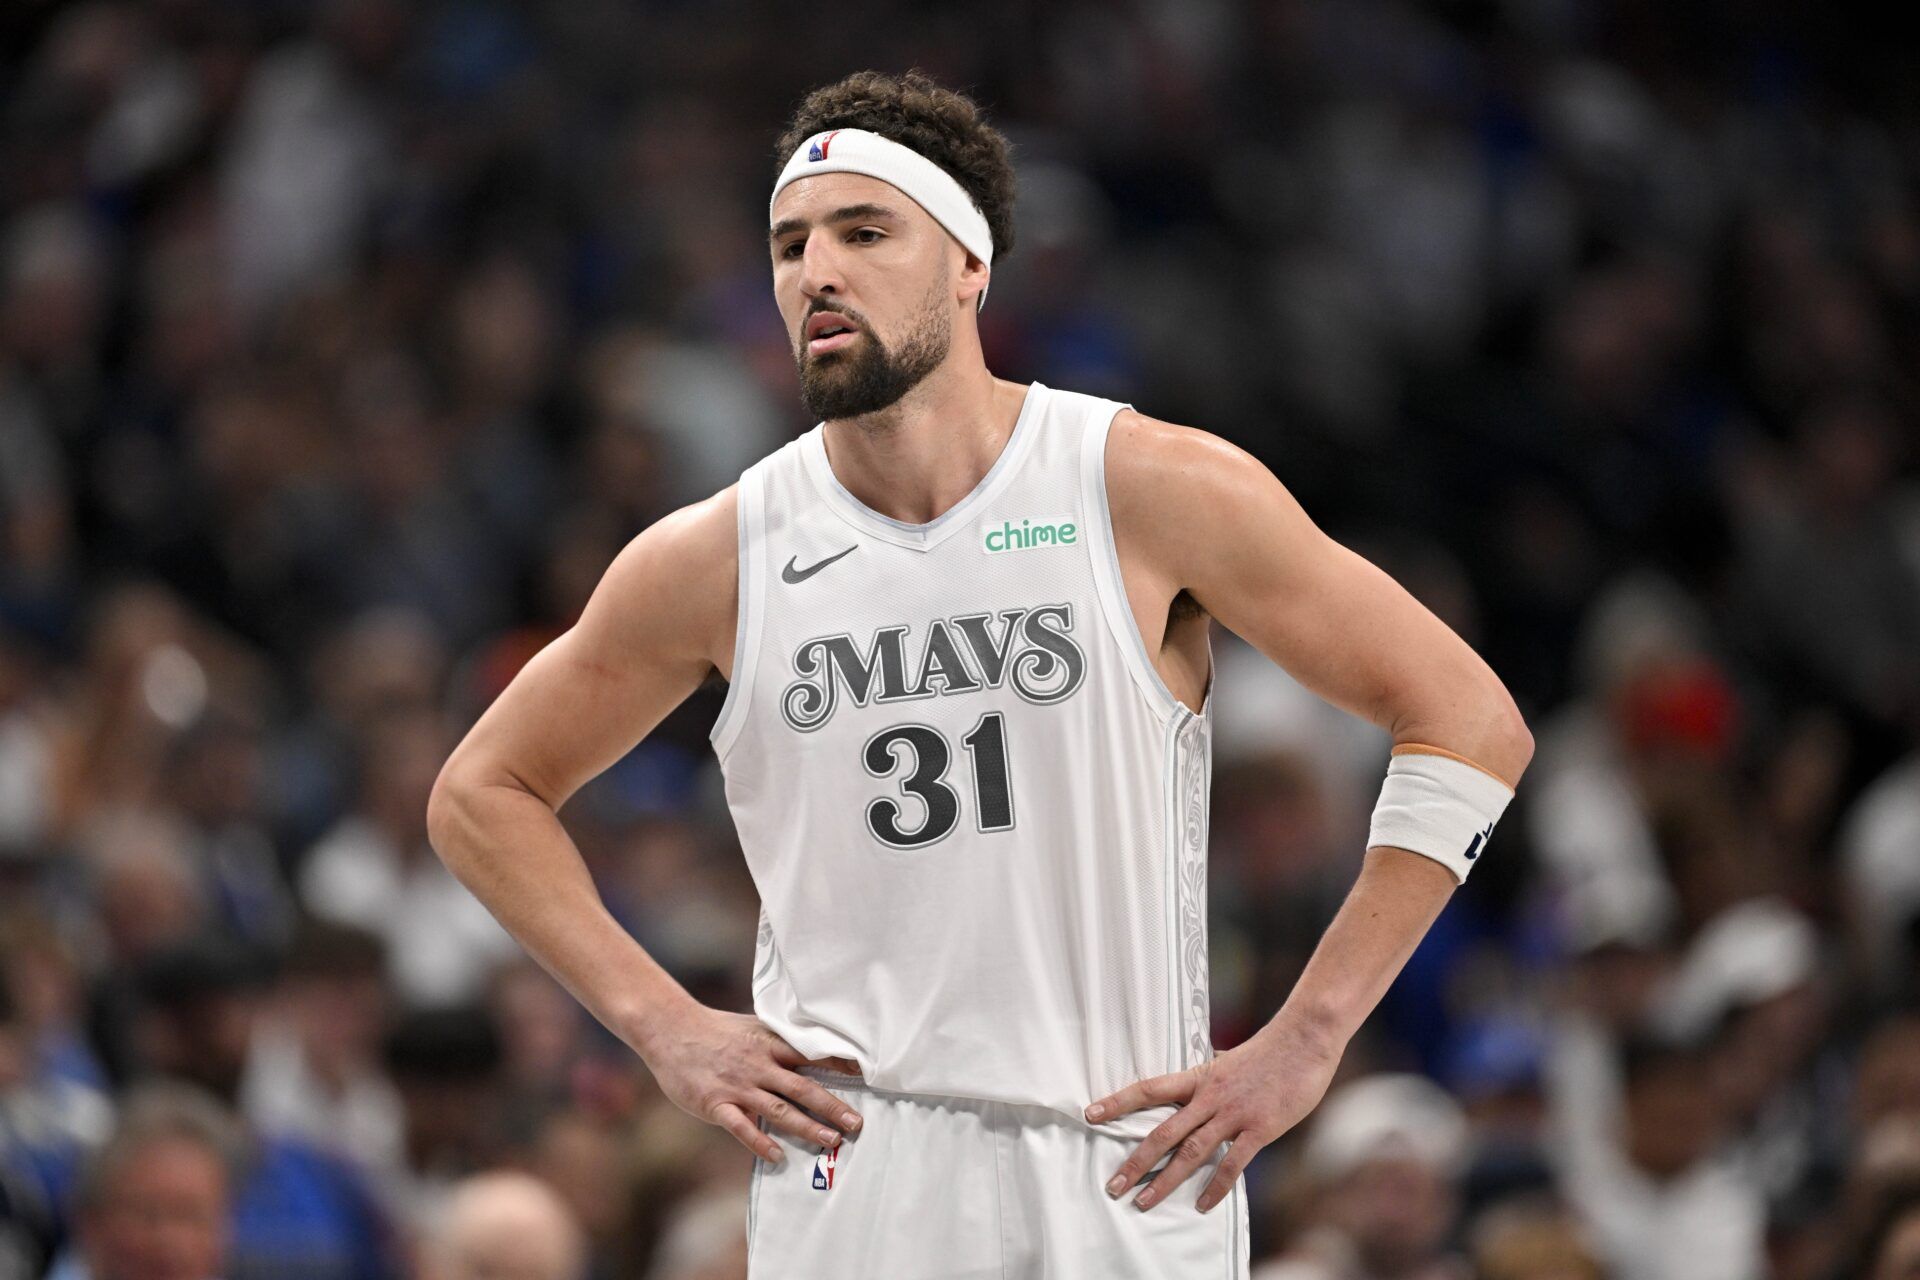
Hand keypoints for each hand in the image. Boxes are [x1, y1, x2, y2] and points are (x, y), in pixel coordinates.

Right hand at [639, 1003, 864, 1163]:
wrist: (671, 1029)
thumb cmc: (715, 1029)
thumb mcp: (752, 1026)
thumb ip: (778, 1041)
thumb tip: (810, 1048)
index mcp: (770, 1045)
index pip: (812, 1056)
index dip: (840, 1068)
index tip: (866, 1079)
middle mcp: (759, 1066)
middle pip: (804, 1088)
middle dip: (833, 1107)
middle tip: (857, 1124)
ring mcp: (738, 1087)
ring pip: (779, 1110)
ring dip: (807, 1127)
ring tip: (831, 1140)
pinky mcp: (716, 1104)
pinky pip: (742, 1127)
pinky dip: (761, 1143)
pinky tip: (778, 1156)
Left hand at [1083, 1016, 1342, 1212]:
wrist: (1304, 1039)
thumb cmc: (1269, 1049)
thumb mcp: (1229, 1059)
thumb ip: (1210, 1073)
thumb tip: (1198, 1074)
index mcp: (1199, 1076)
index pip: (1149, 1089)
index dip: (1118, 1101)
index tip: (1090, 1114)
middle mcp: (1209, 1096)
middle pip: (1163, 1131)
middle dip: (1135, 1161)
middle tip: (1113, 1185)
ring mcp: (1233, 1114)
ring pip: (1191, 1152)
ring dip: (1165, 1179)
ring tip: (1144, 1202)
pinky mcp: (1259, 1129)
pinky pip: (1232, 1164)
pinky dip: (1216, 1187)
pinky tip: (1202, 1204)